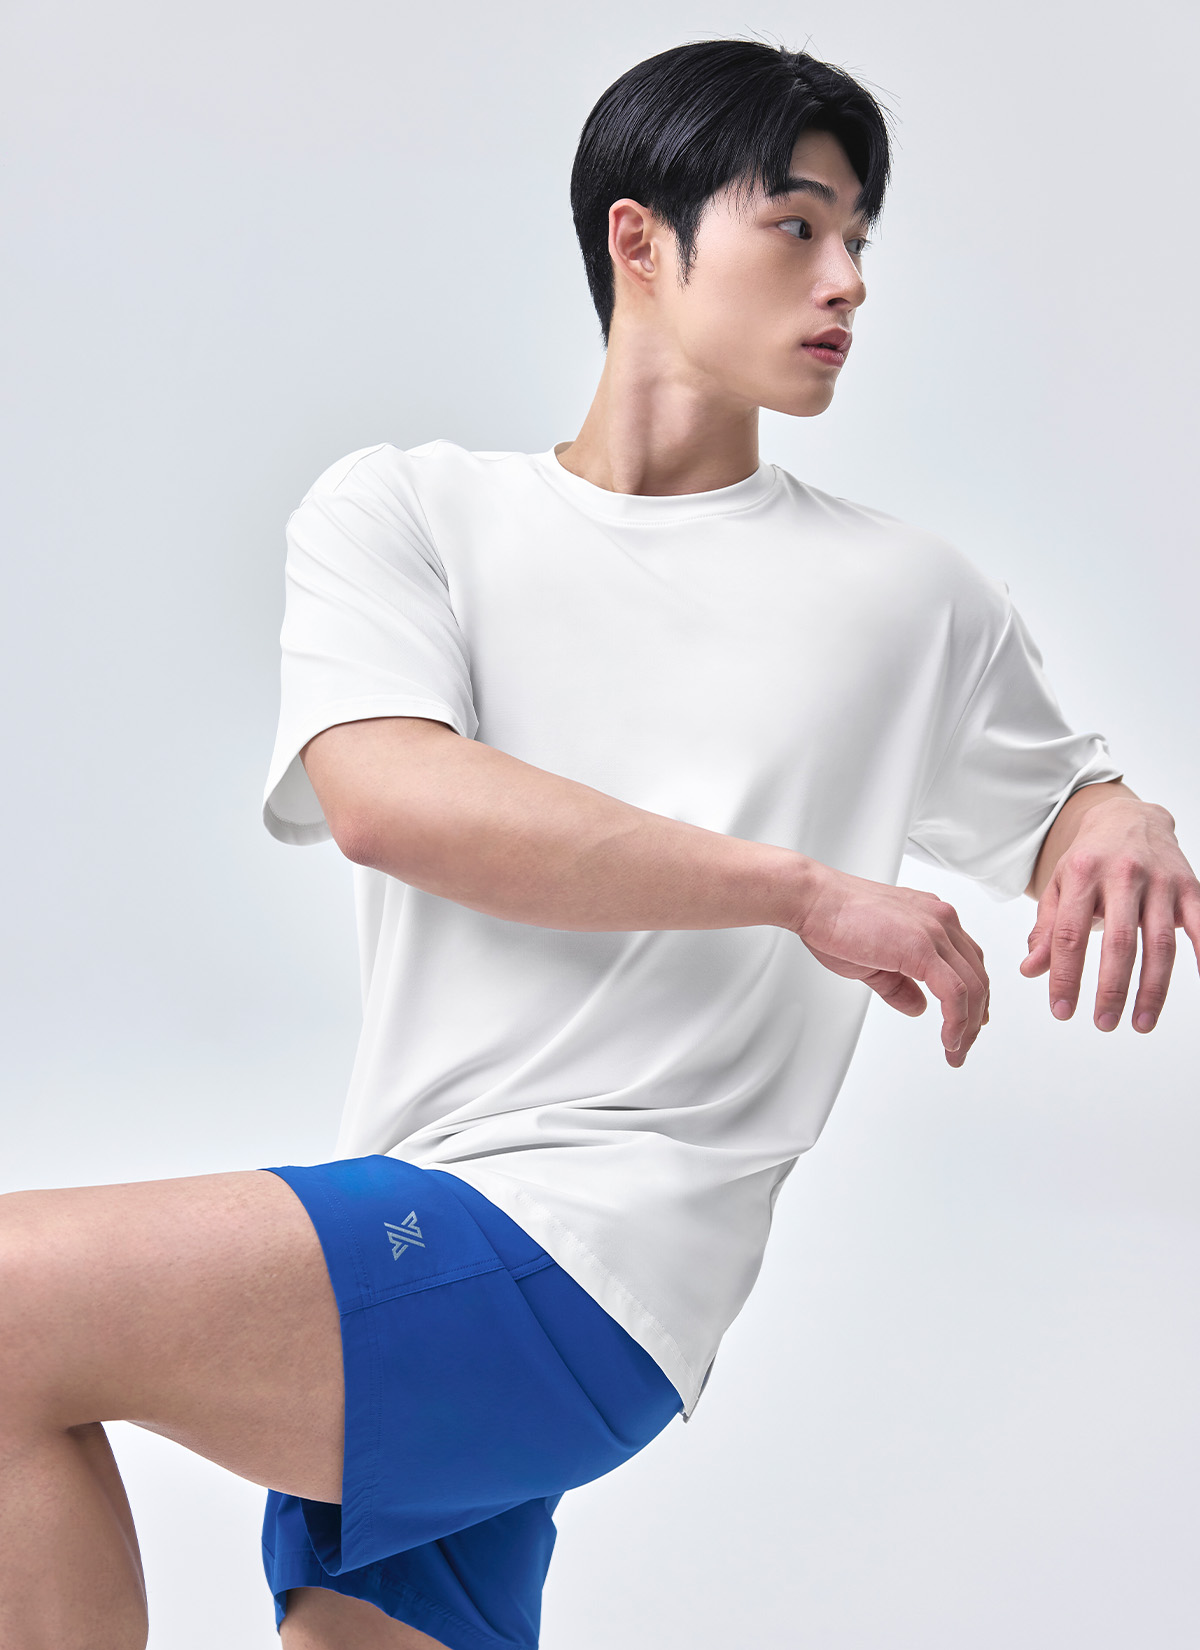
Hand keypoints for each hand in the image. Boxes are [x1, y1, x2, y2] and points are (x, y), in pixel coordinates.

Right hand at [788, 865, 988, 1067]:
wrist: (815, 900)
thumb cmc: (836, 920)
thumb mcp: (875, 960)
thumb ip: (900, 985)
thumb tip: (918, 1007)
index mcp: (933, 917)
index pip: (969, 960)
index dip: (976, 995)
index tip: (972, 1020)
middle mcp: (941, 920)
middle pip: (978, 976)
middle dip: (976, 1017)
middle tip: (964, 1044)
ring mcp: (935, 931)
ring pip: (973, 987)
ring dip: (969, 1026)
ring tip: (956, 1050)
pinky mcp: (923, 947)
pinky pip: (955, 992)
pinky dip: (957, 1021)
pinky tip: (949, 1039)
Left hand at [1020, 799, 1199, 1031]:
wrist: (1129, 817)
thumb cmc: (1089, 860)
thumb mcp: (1060, 886)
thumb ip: (1047, 930)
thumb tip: (1030, 970)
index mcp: (1083, 874)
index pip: (1070, 934)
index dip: (1065, 976)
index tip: (1061, 1011)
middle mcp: (1123, 875)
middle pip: (1119, 942)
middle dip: (1111, 989)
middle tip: (1103, 1024)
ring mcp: (1160, 881)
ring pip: (1159, 942)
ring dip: (1152, 988)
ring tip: (1140, 1023)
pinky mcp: (1189, 886)